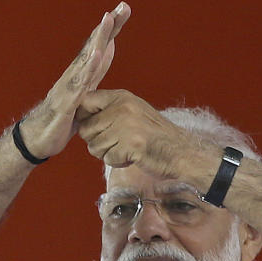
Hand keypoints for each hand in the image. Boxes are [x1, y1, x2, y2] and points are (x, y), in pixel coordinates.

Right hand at [19, 2, 130, 159]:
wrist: (38, 138)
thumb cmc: (62, 116)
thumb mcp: (85, 92)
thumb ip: (95, 71)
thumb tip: (108, 49)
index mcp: (82, 73)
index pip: (99, 46)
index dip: (112, 29)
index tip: (125, 10)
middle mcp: (74, 74)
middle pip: (94, 45)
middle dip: (108, 26)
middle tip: (123, 6)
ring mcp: (69, 86)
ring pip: (86, 58)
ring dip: (98, 39)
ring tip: (108, 20)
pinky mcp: (66, 101)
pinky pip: (79, 82)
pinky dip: (89, 68)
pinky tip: (97, 55)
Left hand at [77, 89, 215, 178]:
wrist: (181, 152)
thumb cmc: (156, 137)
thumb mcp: (133, 113)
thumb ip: (110, 112)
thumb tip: (80, 118)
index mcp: (122, 97)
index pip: (85, 102)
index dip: (84, 118)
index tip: (96, 129)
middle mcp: (122, 107)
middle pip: (86, 129)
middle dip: (96, 142)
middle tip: (116, 145)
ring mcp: (127, 125)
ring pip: (94, 147)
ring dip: (108, 154)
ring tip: (127, 151)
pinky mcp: (131, 144)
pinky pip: (108, 159)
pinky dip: (118, 163)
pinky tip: (133, 158)